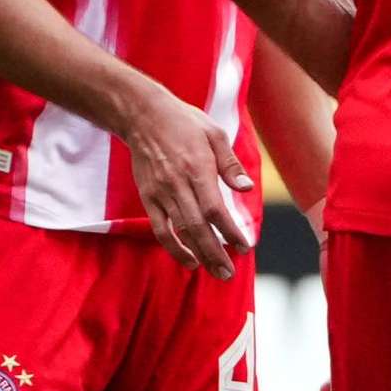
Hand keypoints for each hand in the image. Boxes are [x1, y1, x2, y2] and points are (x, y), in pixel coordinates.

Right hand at [118, 89, 255, 278]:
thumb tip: (247, 189)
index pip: (216, 209)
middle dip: (214, 253)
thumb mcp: (215, 134)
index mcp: (198, 169)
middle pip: (198, 227)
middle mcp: (177, 185)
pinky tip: (187, 260)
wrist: (143, 117)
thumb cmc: (185, 123)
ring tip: (213, 272)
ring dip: (196, 255)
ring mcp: (160, 193)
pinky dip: (173, 247)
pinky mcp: (148, 197)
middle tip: (229, 274)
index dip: (230, 231)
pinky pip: (160, 228)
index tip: (244, 247)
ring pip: (179, 231)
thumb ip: (230, 165)